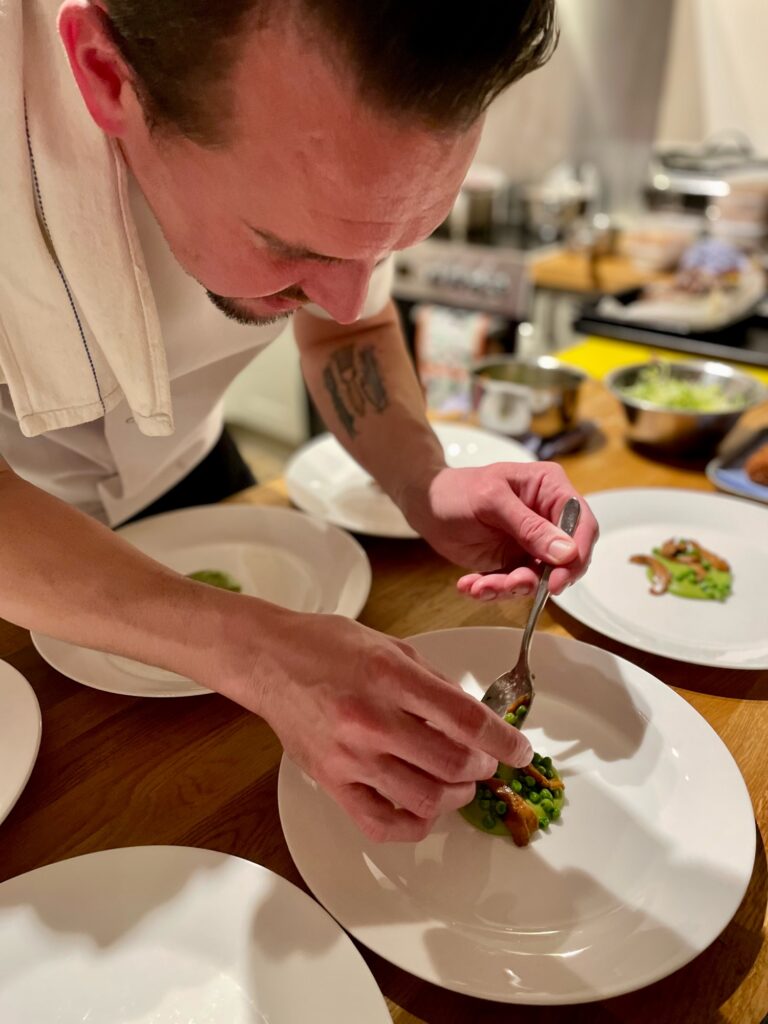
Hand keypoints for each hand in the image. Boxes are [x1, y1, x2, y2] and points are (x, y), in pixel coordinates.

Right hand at [255, 611, 532, 841]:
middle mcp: (371, 719)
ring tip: (457, 781)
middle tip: (484, 760)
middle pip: (452, 763)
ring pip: (425, 799)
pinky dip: (415, 825)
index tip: (520, 750)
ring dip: (456, 795)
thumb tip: (475, 718)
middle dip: (482, 767)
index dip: (505, 741)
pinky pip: (382, 824)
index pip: (466, 719)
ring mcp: (349, 756)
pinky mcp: (331, 782)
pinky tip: (425, 808)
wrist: (268, 660)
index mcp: (391, 677)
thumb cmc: (327, 646)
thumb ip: (434, 683)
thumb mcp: (391, 646)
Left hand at [402, 461, 597, 599]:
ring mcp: (532, 543)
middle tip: (513, 585)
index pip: (582, 523)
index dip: (577, 554)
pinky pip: (514, 585)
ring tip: (480, 586)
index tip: (558, 579)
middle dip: (540, 579)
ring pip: (538, 578)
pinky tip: (470, 585)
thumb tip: (566, 552)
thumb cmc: (458, 490)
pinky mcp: (514, 562)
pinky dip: (492, 590)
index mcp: (550, 489)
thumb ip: (529, 526)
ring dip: (509, 587)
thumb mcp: (492, 501)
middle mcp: (547, 517)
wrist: (428, 505)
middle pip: (567, 558)